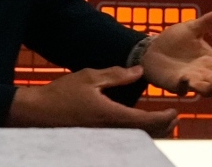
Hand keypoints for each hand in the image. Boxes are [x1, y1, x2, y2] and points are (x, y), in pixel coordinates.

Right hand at [6, 66, 177, 136]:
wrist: (37, 113)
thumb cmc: (61, 93)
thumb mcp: (89, 77)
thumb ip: (116, 75)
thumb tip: (139, 71)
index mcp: (111, 115)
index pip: (146, 120)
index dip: (164, 118)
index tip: (174, 111)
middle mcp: (110, 131)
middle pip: (145, 135)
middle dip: (163, 127)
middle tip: (173, 118)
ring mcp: (103, 138)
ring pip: (135, 139)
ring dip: (151, 132)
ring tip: (162, 123)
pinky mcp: (97, 140)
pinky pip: (124, 139)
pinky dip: (136, 133)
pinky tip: (137, 126)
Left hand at [140, 8, 211, 96]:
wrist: (153, 49)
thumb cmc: (175, 40)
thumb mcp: (192, 28)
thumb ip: (208, 22)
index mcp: (211, 60)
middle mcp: (204, 73)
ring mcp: (191, 80)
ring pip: (205, 87)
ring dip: (211, 87)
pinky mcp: (176, 84)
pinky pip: (183, 87)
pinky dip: (186, 86)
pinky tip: (188, 83)